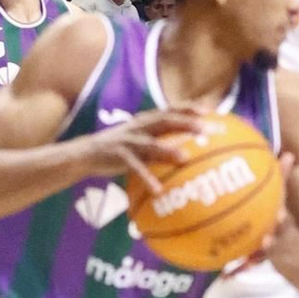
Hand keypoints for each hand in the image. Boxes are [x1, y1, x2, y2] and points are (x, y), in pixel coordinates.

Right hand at [78, 106, 207, 189]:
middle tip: (208, 130)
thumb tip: (192, 151)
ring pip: (151, 143)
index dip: (191, 107)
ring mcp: (129, 140)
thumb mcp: (142, 141)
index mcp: (147, 120)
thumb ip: (164, 142)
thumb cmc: (122, 149)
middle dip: (188, 123)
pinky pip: (135, 168)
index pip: (171, 109)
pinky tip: (158, 190)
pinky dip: (147, 178)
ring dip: (168, 150)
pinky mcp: (118, 155)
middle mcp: (140, 126)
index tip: (212, 110)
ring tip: (185, 158)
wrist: (86, 153)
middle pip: (166, 120)